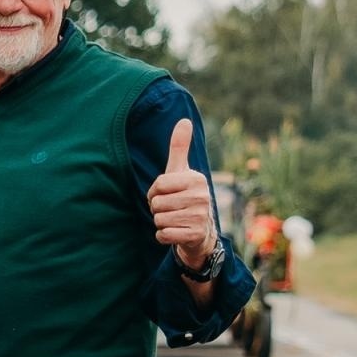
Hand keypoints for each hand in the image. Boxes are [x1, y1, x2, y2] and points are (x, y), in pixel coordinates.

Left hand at [147, 118, 216, 269]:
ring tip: (175, 219)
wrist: (201, 231)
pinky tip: (176, 232)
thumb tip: (184, 120)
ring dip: (161, 222)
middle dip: (157, 208)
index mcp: (197, 179)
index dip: (155, 192)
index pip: (159, 185)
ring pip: (159, 219)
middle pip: (157, 203)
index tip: (165, 194)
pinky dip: (163, 235)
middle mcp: (202, 197)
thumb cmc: (186, 196)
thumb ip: (179, 147)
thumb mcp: (182, 171)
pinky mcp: (195, 235)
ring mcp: (200, 217)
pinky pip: (163, 235)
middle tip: (171, 209)